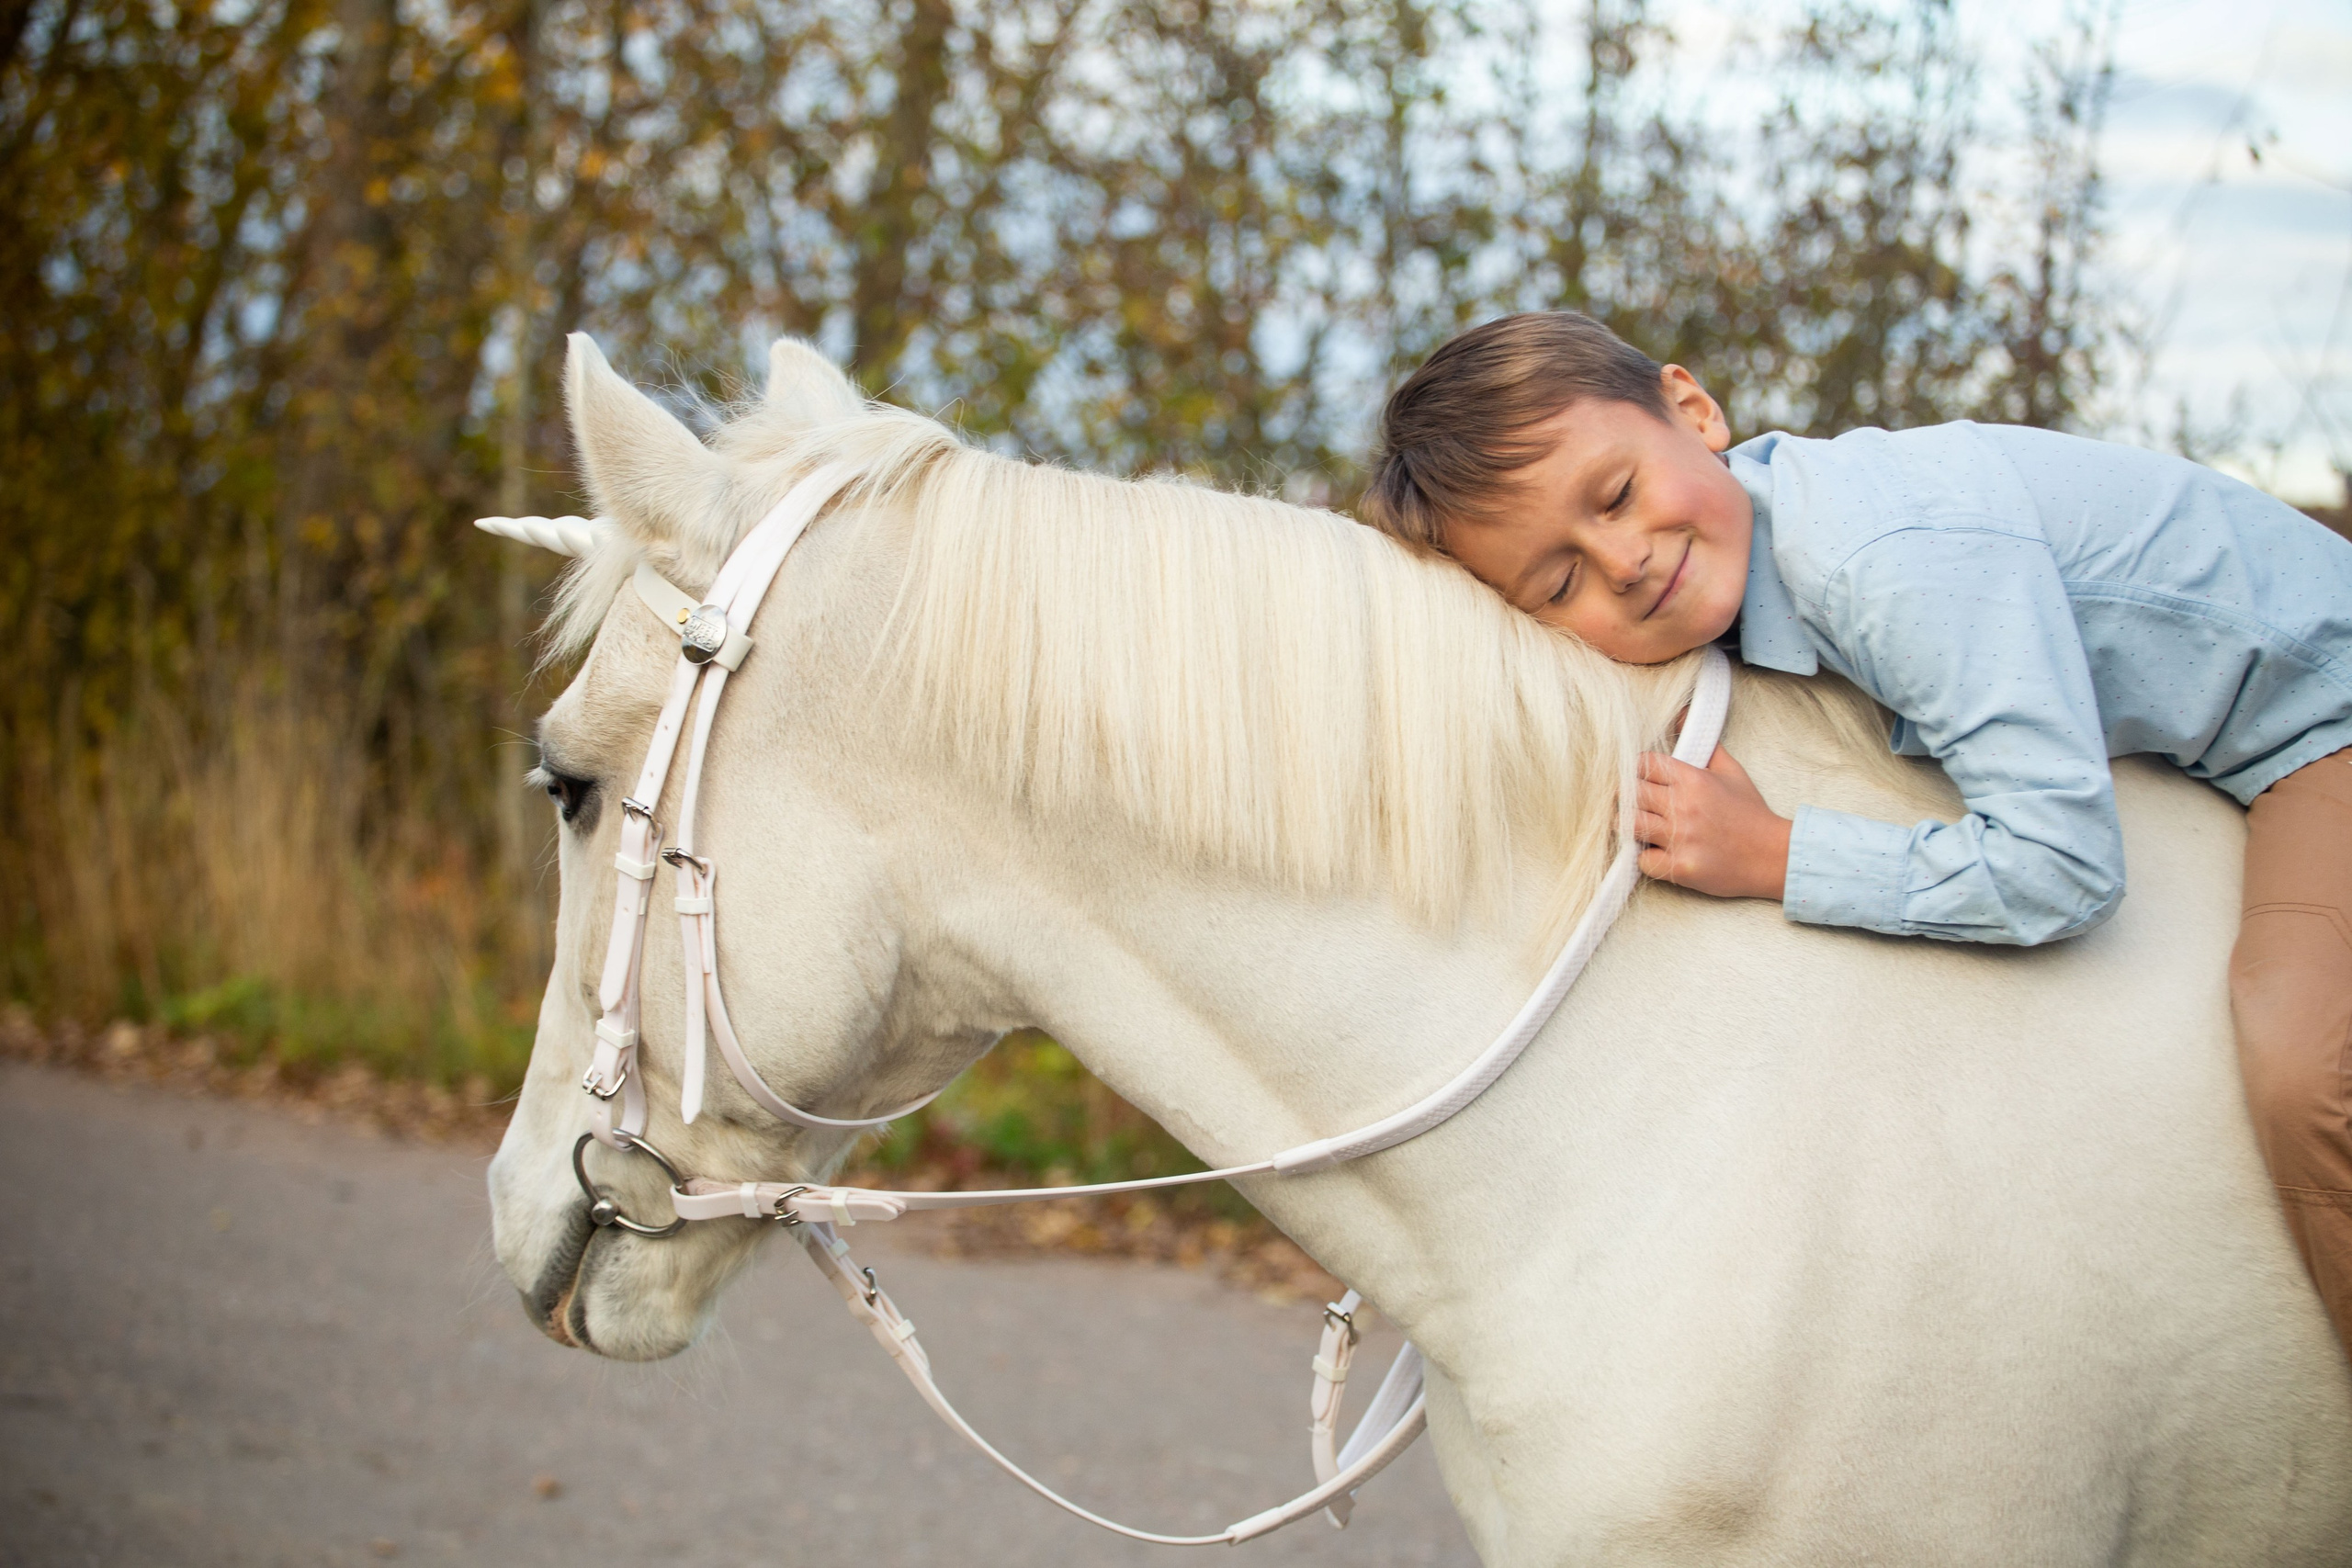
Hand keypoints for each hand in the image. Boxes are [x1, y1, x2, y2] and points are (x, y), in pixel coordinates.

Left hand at [1634, 745, 1791, 900]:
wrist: (1773, 856)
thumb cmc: (1751, 814)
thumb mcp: (1732, 771)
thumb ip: (1704, 744)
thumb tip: (1682, 715)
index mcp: (1694, 780)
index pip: (1644, 764)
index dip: (1640, 770)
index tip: (1645, 779)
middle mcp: (1684, 807)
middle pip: (1630, 793)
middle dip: (1631, 797)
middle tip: (1641, 803)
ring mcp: (1680, 839)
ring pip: (1629, 824)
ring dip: (1632, 825)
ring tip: (1645, 825)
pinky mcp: (1680, 867)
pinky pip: (1642, 860)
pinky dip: (1646, 857)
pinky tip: (1660, 852)